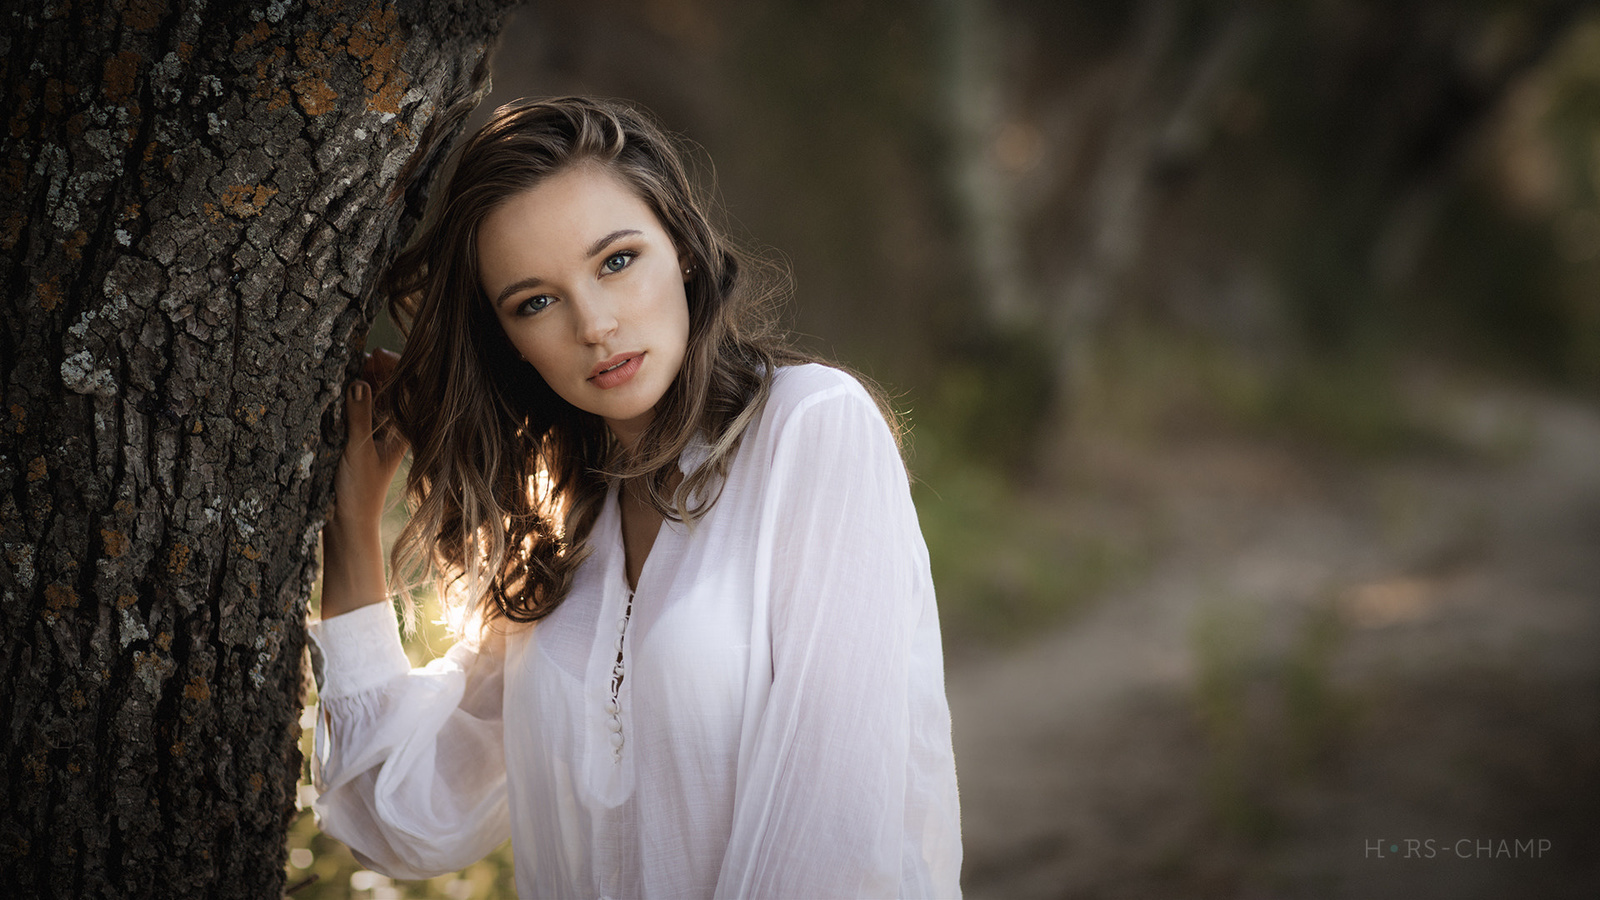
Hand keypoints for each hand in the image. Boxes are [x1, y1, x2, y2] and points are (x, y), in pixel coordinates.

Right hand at [330, 348, 407, 536]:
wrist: (348, 522)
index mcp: (406, 430)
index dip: (397, 366)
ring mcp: (380, 430)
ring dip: (366, 378)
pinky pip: (363, 406)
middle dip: (380, 368)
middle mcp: (397, 427)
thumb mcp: (358, 450)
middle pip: (395, 386)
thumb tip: (359, 383)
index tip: (376, 355)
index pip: (411, 388)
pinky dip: (355, 393)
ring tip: (352, 366)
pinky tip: (344, 386)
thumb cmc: (359, 491)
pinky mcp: (363, 435)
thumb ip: (359, 417)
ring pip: (377, 393)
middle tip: (362, 358)